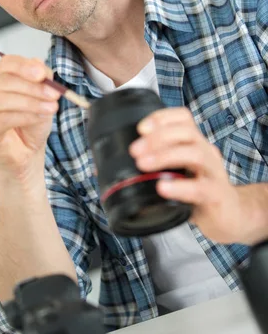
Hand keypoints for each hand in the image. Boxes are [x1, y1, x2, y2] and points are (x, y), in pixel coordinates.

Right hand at [0, 55, 59, 183]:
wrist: (27, 152)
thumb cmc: (31, 124)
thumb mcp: (43, 97)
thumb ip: (42, 80)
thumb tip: (39, 64)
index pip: (6, 63)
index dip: (25, 67)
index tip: (43, 74)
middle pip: (4, 81)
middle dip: (33, 87)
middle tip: (54, 94)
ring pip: (2, 99)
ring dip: (30, 102)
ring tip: (50, 108)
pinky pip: (2, 119)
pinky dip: (24, 116)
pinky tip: (38, 118)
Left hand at [128, 107, 245, 243]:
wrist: (231, 216)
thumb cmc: (198, 191)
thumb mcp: (175, 173)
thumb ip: (149, 167)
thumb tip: (103, 168)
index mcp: (194, 143)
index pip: (182, 118)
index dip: (162, 117)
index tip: (140, 127)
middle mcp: (206, 152)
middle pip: (186, 132)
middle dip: (157, 137)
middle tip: (134, 150)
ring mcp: (213, 172)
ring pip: (194, 153)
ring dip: (165, 155)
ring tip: (143, 164)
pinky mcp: (217, 195)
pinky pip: (200, 188)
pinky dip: (180, 187)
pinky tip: (163, 187)